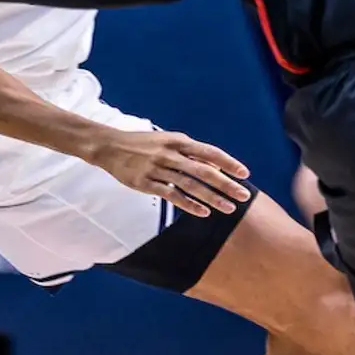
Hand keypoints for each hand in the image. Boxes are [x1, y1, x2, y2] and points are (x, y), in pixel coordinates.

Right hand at [82, 127, 252, 217]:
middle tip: (244, 195)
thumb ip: (191, 153)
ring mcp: (158, 168)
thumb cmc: (144, 144)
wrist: (110, 147)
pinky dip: (189, 205)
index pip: (209, 151)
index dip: (228, 163)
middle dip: (226, 184)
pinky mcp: (146, 183)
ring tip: (229, 208)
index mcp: (179, 141)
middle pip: (204, 171)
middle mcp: (170, 154)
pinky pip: (172, 196)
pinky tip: (203, 213)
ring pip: (191, 185)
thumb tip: (217, 168)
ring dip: (212, 198)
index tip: (244, 173)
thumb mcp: (169, 141)